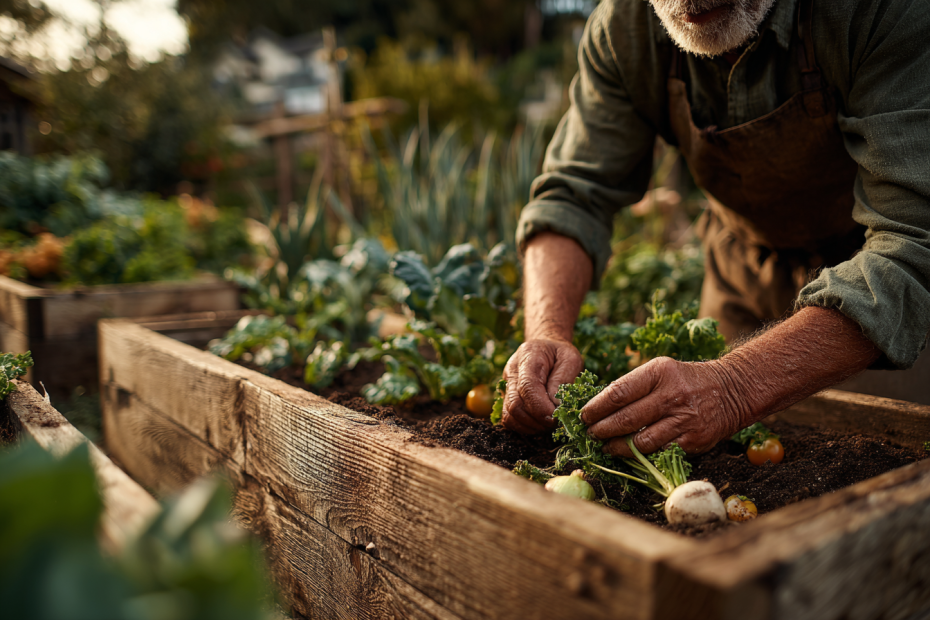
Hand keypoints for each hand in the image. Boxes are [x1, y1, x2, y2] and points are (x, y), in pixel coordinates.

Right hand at [502, 338, 583, 433]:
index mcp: (528, 356)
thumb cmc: (560, 354)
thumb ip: (563, 380)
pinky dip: (524, 427)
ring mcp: (506, 385)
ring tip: (549, 423)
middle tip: (557, 422)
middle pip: (515, 404)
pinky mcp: (506, 397)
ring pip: (510, 414)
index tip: (557, 417)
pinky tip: (540, 423)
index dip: (541, 407)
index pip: (527, 387)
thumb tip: (556, 406)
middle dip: (538, 420)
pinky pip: (509, 419)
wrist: (545, 346)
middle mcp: (511, 371)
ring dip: (531, 425)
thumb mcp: (570, 359)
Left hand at [580, 357, 750, 456]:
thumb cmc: (685, 380)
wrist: (731, 391)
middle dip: (602, 430)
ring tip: (606, 446)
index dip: (596, 407)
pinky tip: (630, 454)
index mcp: (659, 372)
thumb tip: (598, 407)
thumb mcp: (660, 370)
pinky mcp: (693, 440)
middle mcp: (671, 395)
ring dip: (618, 447)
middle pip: (625, 419)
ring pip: (640, 441)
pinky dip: (641, 456)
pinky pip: (659, 453)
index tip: (584, 415)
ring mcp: (683, 420)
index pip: (618, 392)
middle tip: (590, 434)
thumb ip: (632, 386)